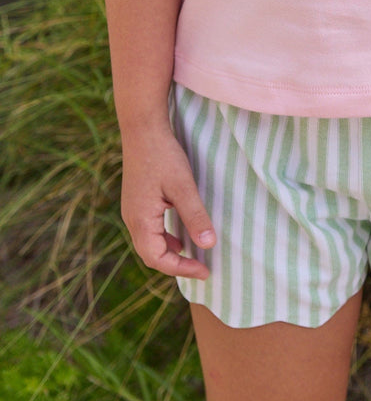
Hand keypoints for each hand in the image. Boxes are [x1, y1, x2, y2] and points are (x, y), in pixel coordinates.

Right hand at [120, 124, 215, 278]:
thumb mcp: (183, 186)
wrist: (143, 129)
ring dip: (170, 252)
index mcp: (140, 220)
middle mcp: (132, 219)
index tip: (205, 271)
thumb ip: (195, 216)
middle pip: (151, 255)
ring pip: (149, 243)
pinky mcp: (137, 202)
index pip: (157, 259)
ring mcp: (133, 210)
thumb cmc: (163, 155)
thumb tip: (208, 246)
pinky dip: (165, 238)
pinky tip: (180, 235)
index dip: (182, 269)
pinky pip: (149, 230)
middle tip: (202, 268)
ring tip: (194, 255)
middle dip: (176, 265)